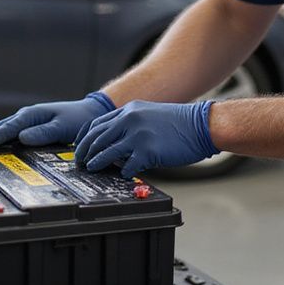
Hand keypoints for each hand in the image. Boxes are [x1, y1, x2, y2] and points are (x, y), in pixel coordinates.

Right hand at [0, 93, 113, 154]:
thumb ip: (43, 133)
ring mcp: (26, 123)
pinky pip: (8, 136)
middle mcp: (24, 119)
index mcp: (29, 116)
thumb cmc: (79, 120)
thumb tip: (20, 138)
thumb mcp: (63, 126)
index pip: (2, 131)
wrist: (91, 113)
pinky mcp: (30, 129)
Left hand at [75, 100, 216, 179]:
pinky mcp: (148, 151)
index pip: (97, 124)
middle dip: (85, 151)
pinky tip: (124, 174)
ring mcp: (138, 135)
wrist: (202, 125)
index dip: (85, 138)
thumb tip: (114, 142)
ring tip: (92, 168)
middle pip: (97, 137)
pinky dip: (122, 171)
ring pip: (106, 151)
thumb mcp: (149, 114)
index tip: (81, 147)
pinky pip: (127, 166)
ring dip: (96, 162)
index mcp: (129, 110)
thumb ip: (131, 123)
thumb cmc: (179, 123)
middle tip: (81, 162)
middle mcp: (130, 119)